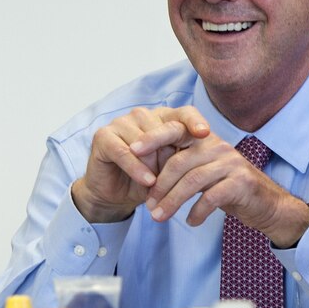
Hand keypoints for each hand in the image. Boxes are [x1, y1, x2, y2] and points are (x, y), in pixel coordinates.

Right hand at [71, 106, 209, 222]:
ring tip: (155, 183)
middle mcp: (143, 114)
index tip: (205, 134)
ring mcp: (122, 122)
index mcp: (164, 117)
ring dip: (153, 166)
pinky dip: (137, 169)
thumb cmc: (149, 179)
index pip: (184, 113)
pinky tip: (147, 182)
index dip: (195, 121)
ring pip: (147, 143)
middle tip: (169, 179)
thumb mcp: (172, 170)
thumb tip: (201, 154)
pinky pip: (126, 152)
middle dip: (170, 158)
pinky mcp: (103, 135)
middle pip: (166, 131)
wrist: (117, 194)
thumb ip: (183, 158)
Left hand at [144, 134, 308, 246]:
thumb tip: (145, 174)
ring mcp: (231, 164)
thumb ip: (181, 168)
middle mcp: (219, 146)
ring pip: (193, 180)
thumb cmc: (229, 188)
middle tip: (147, 206)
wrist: (267, 203)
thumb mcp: (203, 174)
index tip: (131, 151)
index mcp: (206, 140)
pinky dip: (197, 211)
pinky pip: (212, 197)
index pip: (175, 133)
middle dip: (159, 185)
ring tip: (159, 218)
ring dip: (172, 202)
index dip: (153, 139)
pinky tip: (191, 222)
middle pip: (180, 161)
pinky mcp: (241, 183)